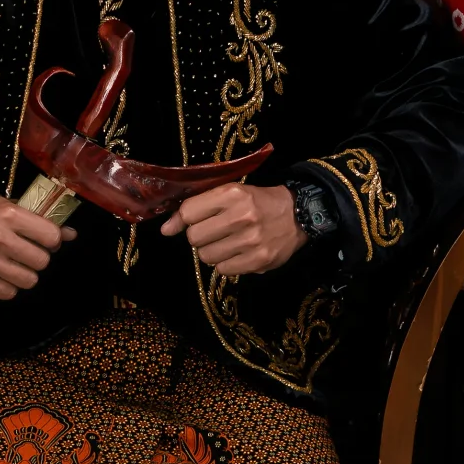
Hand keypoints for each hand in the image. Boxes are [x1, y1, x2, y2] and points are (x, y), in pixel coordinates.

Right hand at [0, 192, 74, 297]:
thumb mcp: (3, 207)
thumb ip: (36, 222)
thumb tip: (71, 235)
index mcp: (8, 214)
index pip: (51, 237)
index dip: (51, 241)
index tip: (42, 241)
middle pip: (42, 261)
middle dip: (36, 259)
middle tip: (23, 254)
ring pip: (29, 280)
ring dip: (24, 275)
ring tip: (10, 266)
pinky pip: (9, 293)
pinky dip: (7, 286)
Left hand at [159, 181, 303, 274]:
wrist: (297, 215)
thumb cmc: (257, 202)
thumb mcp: (229, 194)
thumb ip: (196, 207)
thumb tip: (166, 230)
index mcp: (232, 193)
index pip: (188, 212)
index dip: (185, 219)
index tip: (192, 222)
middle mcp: (241, 216)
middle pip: (194, 238)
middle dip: (199, 237)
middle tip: (214, 232)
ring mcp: (251, 240)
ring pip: (206, 256)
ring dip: (212, 252)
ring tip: (227, 243)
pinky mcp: (259, 260)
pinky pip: (223, 270)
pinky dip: (226, 263)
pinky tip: (238, 252)